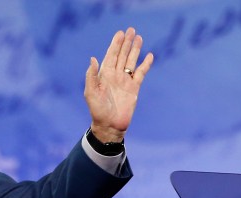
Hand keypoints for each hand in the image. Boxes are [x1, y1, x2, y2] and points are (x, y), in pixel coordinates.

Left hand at [84, 27, 153, 142]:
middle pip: (122, 55)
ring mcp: (125, 81)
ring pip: (131, 61)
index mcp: (104, 75)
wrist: (109, 125)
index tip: (120, 33)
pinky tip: (149, 55)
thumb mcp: (90, 93)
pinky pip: (141, 73)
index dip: (115, 44)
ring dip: (135, 50)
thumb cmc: (97, 110)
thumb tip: (93, 58)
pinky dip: (145, 64)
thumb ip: (91, 76)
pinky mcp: (134, 88)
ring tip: (139, 37)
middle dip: (126, 43)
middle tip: (131, 30)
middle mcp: (115, 76)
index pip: (111, 56)